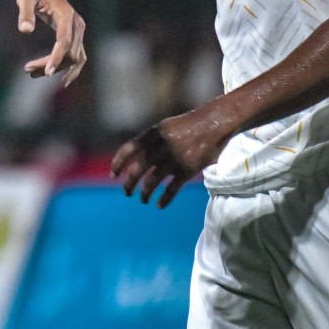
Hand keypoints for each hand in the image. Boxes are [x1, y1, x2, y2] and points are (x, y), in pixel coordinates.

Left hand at [10, 0, 86, 84]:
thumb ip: (25, 13)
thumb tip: (25, 30)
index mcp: (66, 14)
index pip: (65, 41)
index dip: (57, 58)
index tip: (47, 72)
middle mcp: (76, 23)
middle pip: (69, 52)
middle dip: (51, 64)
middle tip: (27, 70)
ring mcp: (78, 29)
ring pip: (73, 56)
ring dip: (57, 67)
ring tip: (32, 73)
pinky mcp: (74, 33)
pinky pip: (75, 54)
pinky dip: (66, 66)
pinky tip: (53, 75)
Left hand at [111, 106, 227, 207]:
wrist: (214, 123)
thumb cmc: (188, 125)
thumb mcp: (164, 127)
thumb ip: (150, 140)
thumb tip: (134, 157)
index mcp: (153, 133)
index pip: (128, 149)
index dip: (118, 163)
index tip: (113, 175)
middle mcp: (160, 146)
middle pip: (137, 169)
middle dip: (129, 183)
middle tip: (126, 192)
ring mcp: (174, 158)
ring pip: (152, 181)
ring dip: (145, 193)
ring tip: (142, 199)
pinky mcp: (188, 170)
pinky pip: (171, 189)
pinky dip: (164, 199)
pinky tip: (159, 205)